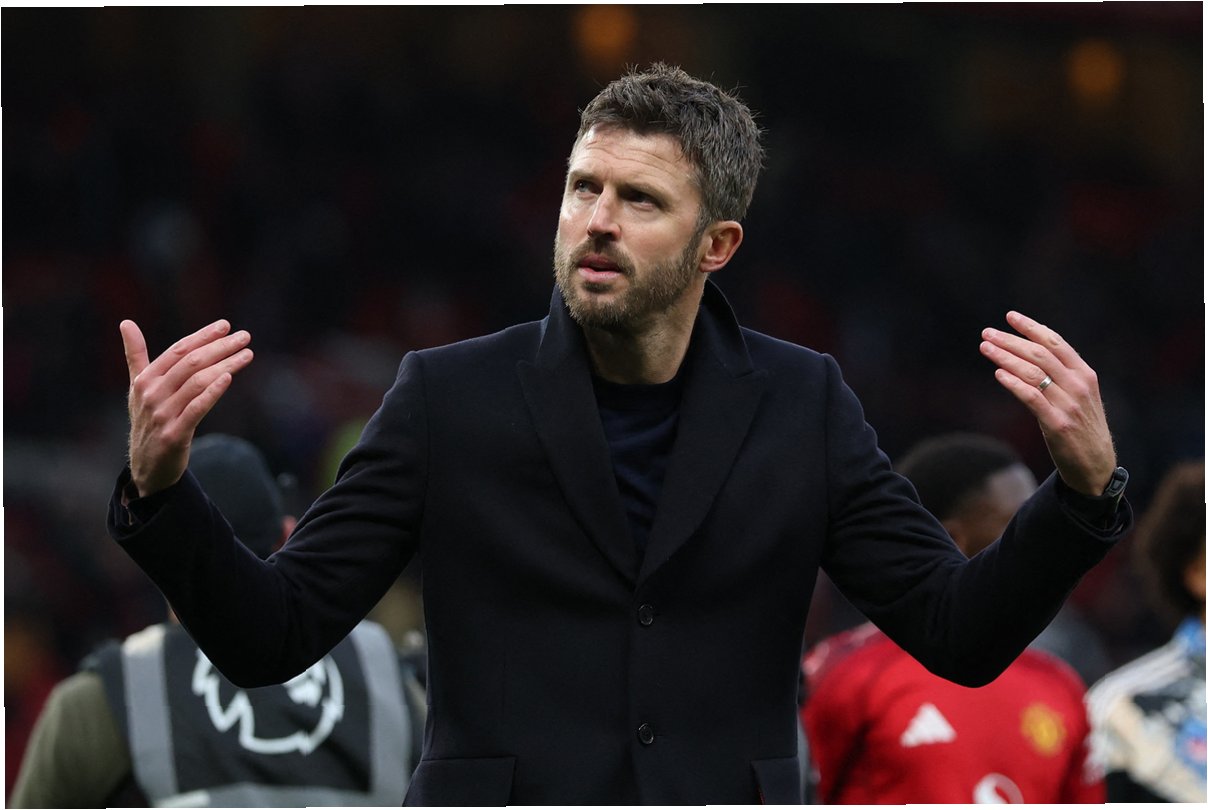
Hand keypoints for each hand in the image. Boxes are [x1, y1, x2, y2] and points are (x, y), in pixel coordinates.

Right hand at [121, 319, 253, 496]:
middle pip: (191, 363)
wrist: (147, 466)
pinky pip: (196, 408)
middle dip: (220, 347)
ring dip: (225, 365)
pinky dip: (212, 391)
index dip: (202, 336)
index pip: (178, 350)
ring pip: (197, 382)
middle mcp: (151, 394)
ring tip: (247, 355)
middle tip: (244, 336)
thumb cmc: (147, 420)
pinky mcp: (174, 434)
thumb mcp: (138, 387)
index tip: (225, 325)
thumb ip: (136, 355)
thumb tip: (126, 322)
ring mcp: (162, 414)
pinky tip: (229, 378)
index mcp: (144, 380)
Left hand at [979, 311, 1115, 495]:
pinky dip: (1014, 383)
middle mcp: (1079, 385)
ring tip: (985, 348)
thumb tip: (1029, 354)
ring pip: (1033, 372)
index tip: (1010, 317)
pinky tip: (998, 374)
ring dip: (1005, 357)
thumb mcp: (1079, 395)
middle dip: (1011, 341)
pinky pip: (1032, 398)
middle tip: (987, 333)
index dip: (1031, 328)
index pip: (1055, 343)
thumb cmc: (1082, 427)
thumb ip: (1061, 375)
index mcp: (1084, 374)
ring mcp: (1069, 404)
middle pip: (1040, 354)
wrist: (1097, 465)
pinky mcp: (1058, 424)